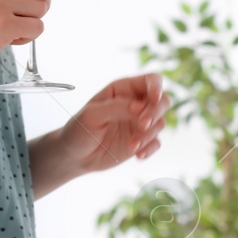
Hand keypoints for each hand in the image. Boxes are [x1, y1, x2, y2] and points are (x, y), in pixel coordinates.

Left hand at [52, 74, 170, 174]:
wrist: (74, 156)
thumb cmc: (79, 129)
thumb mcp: (92, 115)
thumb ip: (117, 107)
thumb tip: (140, 107)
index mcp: (123, 90)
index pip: (150, 81)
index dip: (157, 87)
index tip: (154, 99)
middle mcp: (136, 104)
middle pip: (162, 101)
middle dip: (155, 112)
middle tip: (142, 125)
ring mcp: (139, 124)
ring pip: (160, 123)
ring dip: (148, 135)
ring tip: (132, 146)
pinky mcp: (141, 142)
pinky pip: (156, 143)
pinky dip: (150, 149)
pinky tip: (138, 155)